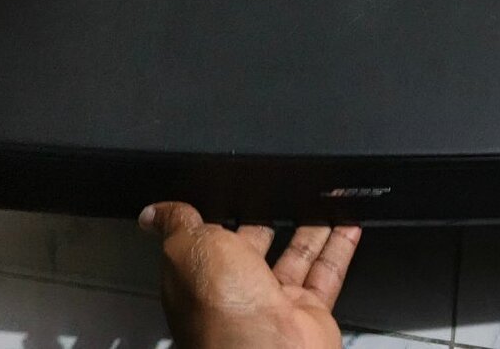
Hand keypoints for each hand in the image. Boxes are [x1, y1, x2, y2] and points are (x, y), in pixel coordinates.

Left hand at [140, 202, 360, 348]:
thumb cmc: (223, 311)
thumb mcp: (189, 248)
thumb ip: (177, 223)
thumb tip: (152, 212)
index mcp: (200, 276)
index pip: (208, 238)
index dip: (220, 211)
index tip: (233, 187)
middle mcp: (236, 293)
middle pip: (254, 246)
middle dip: (267, 218)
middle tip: (283, 189)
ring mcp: (274, 304)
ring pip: (295, 256)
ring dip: (310, 227)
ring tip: (322, 198)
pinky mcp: (310, 312)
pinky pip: (327, 274)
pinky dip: (339, 248)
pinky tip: (347, 225)